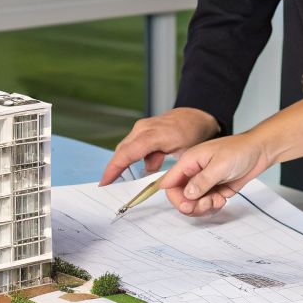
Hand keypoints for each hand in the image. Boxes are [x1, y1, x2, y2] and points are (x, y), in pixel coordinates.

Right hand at [98, 107, 220, 185]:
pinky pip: (132, 145)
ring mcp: (141, 127)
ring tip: (120, 181)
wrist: (197, 116)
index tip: (105, 182)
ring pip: (125, 149)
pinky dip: (132, 158)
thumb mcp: (182, 154)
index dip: (114, 169)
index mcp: (154, 135)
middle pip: (122, 151)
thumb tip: (146, 172)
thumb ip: (163, 164)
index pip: (127, 153)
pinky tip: (141, 168)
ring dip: (123, 164)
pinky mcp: (142, 129)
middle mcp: (143, 129)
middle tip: (107, 186)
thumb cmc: (193, 134)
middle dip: (113, 169)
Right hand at [156, 133, 275, 215]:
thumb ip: (202, 180)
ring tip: (218, 200)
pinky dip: (213, 206)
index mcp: (189, 161)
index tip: (188, 205)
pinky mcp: (214, 189)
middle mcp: (194, 172)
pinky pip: (206, 204)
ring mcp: (204, 181)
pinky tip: (222, 199)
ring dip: (204, 207)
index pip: (170, 184)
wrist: (260, 151)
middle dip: (192, 205)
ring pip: (193, 203)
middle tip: (207, 203)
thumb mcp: (221, 165)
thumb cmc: (240, 150)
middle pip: (180, 197)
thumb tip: (187, 194)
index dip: (176, 198)